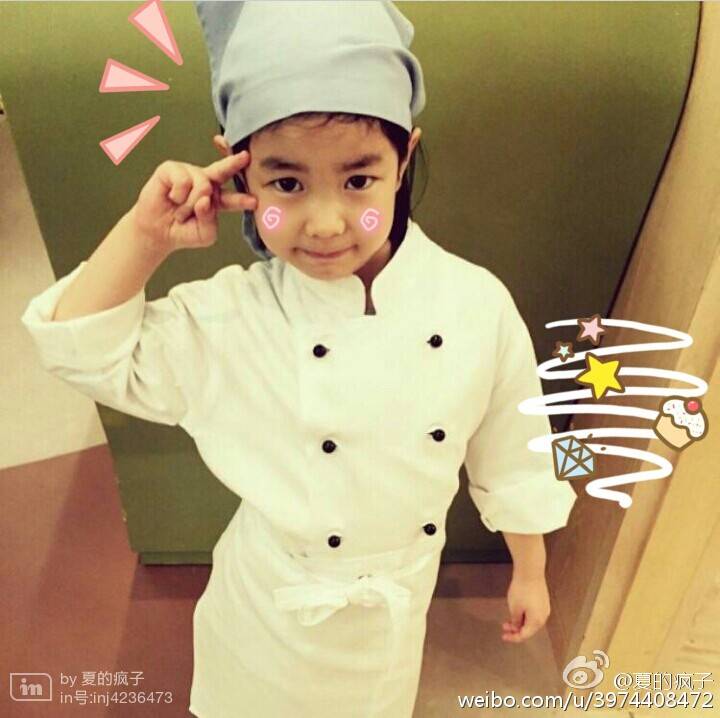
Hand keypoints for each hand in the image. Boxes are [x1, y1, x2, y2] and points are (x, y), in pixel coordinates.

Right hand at [130, 152, 257, 253]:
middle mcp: (206, 182)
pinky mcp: (172, 169)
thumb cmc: (183, 230)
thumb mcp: (204, 234)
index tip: (254, 202)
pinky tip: (172, 198)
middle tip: (245, 157)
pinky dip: (178, 195)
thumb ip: (210, 220)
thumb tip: (205, 198)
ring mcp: (190, 173)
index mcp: (218, 199)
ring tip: (181, 211)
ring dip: (190, 205)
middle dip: (234, 163)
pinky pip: (183, 181)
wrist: (157, 231)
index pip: (233, 198)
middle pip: (222, 170)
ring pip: (202, 185)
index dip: (243, 199)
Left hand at [501, 574, 549, 642]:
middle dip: (516, 629)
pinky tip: (518, 610)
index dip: (513, 637)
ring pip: (531, 621)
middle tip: (505, 626)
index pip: (524, 635)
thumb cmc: (522, 589)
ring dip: (520, 622)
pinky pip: (534, 613)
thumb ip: (515, 621)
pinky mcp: (543, 600)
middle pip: (529, 629)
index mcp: (536, 621)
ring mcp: (544, 608)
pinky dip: (525, 615)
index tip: (504, 636)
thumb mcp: (514, 608)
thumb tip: (516, 627)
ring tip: (510, 618)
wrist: (530, 572)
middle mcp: (543, 617)